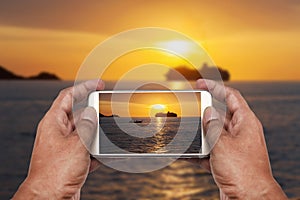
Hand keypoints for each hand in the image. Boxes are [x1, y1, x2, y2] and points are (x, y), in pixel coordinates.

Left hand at [13, 80, 103, 198]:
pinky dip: (94, 151)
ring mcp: (63, 146)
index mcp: (54, 122)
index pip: (69, 96)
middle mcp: (57, 132)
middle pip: (77, 114)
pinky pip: (85, 149)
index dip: (84, 87)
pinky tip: (101, 155)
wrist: (50, 199)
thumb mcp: (77, 144)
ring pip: (83, 132)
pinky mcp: (70, 160)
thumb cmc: (56, 173)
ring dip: (95, 134)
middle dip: (92, 112)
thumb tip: (92, 112)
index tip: (98, 84)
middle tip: (107, 109)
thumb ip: (87, 126)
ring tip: (105, 136)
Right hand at [196, 79, 286, 198]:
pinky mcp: (226, 160)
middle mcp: (240, 132)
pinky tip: (187, 153)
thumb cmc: (243, 172)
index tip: (200, 84)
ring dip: (200, 134)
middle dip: (204, 113)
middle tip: (189, 109)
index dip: (215, 87)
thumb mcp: (223, 144)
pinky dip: (199, 151)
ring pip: (213, 134)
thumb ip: (213, 126)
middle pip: (220, 115)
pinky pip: (210, 151)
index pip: (230, 96)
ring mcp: (233, 147)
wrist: (249, 199)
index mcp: (245, 122)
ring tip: (186, 133)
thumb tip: (207, 111)